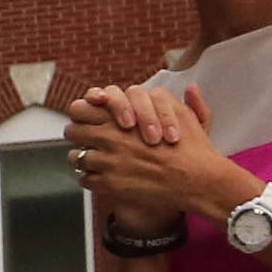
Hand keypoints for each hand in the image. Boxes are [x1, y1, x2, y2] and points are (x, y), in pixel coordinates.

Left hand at [58, 83, 245, 225]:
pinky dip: (92, 178)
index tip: (86, 119)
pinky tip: (105, 177)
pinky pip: (85, 179)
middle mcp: (110, 137)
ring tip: (95, 160)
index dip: (82, 113)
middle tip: (86, 139)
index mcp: (122, 116)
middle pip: (73, 131)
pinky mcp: (110, 185)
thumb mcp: (185, 114)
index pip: (81, 108)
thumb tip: (187, 86)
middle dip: (78, 134)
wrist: (198, 182)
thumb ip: (171, 100)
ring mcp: (108, 162)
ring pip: (76, 157)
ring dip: (83, 158)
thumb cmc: (193, 149)